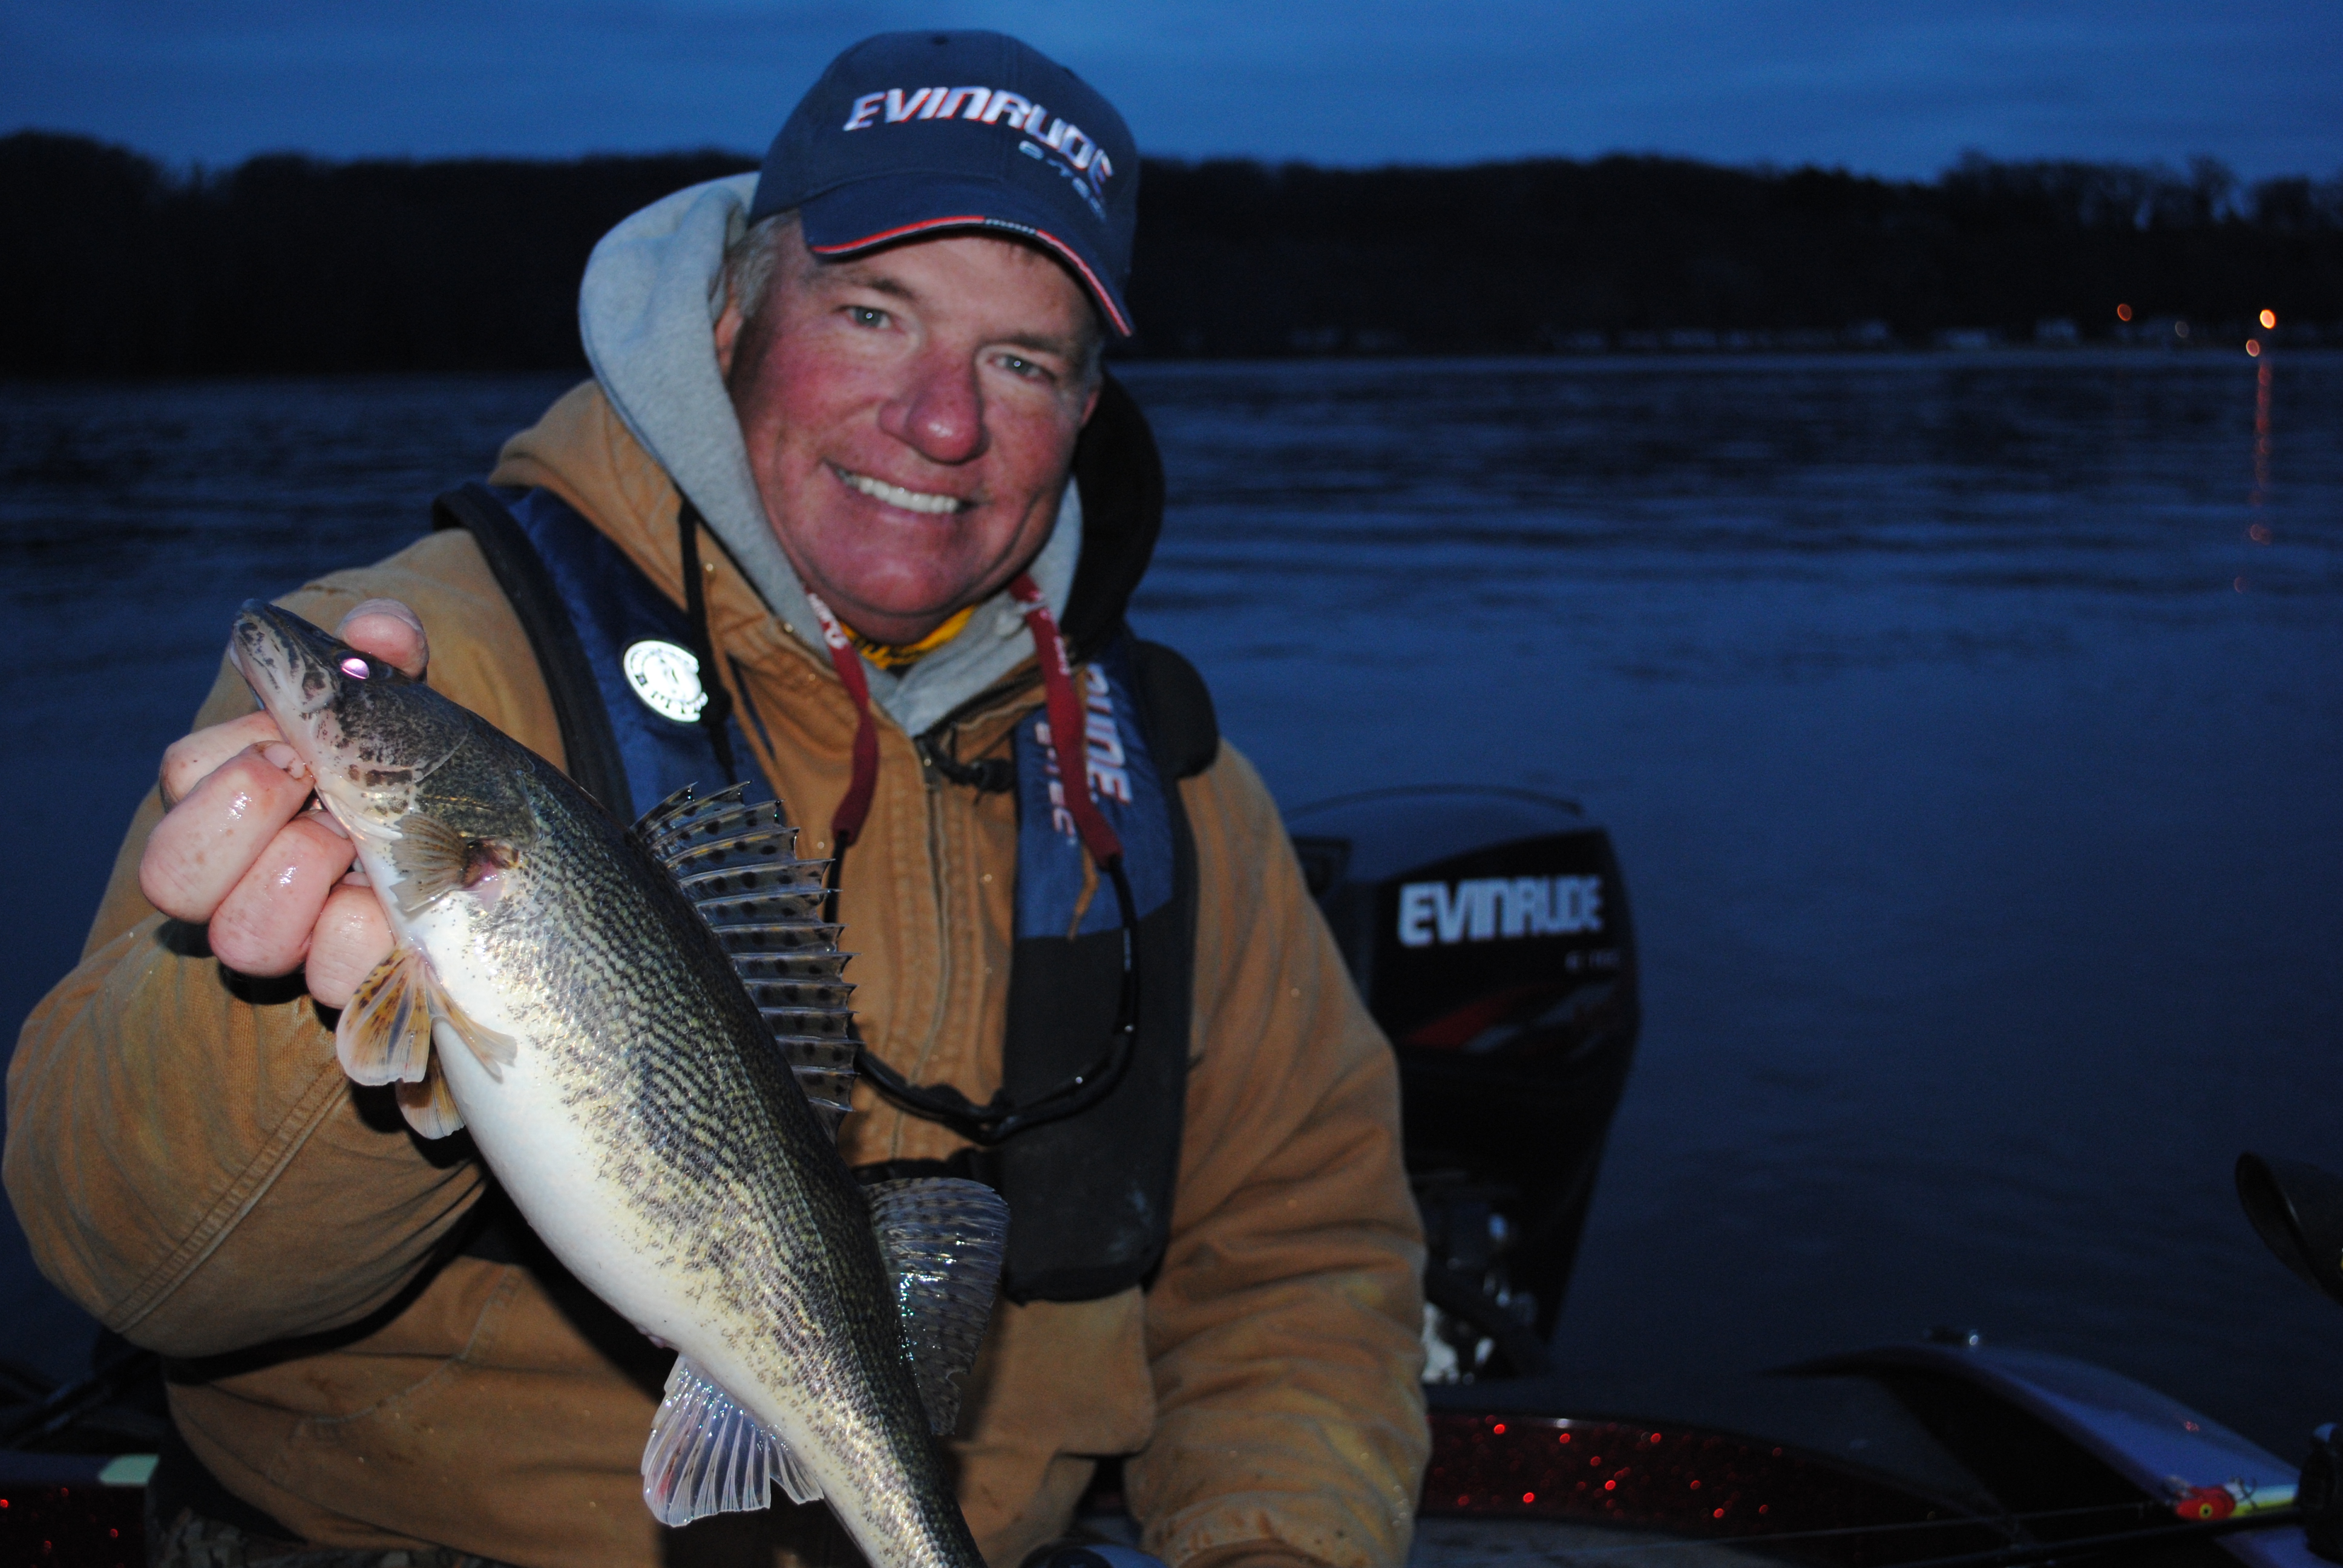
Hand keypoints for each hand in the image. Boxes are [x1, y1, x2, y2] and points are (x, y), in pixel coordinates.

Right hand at [139, 600, 427, 1006]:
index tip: (296, 742)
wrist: (505, 847)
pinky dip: (370, 935)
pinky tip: (405, 904)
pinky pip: (332, 979)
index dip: (234, 755)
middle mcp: (246, 876)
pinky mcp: (351, 985)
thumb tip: (378, 629)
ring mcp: (294, 941)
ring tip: (359, 851)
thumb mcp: (405, 704)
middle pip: (170, 876)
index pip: (182, 774)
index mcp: (242, 794)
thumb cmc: (427, 768)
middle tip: (317, 792)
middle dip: (245, 818)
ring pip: (241, 941)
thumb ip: (384, 657)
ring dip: (303, 882)